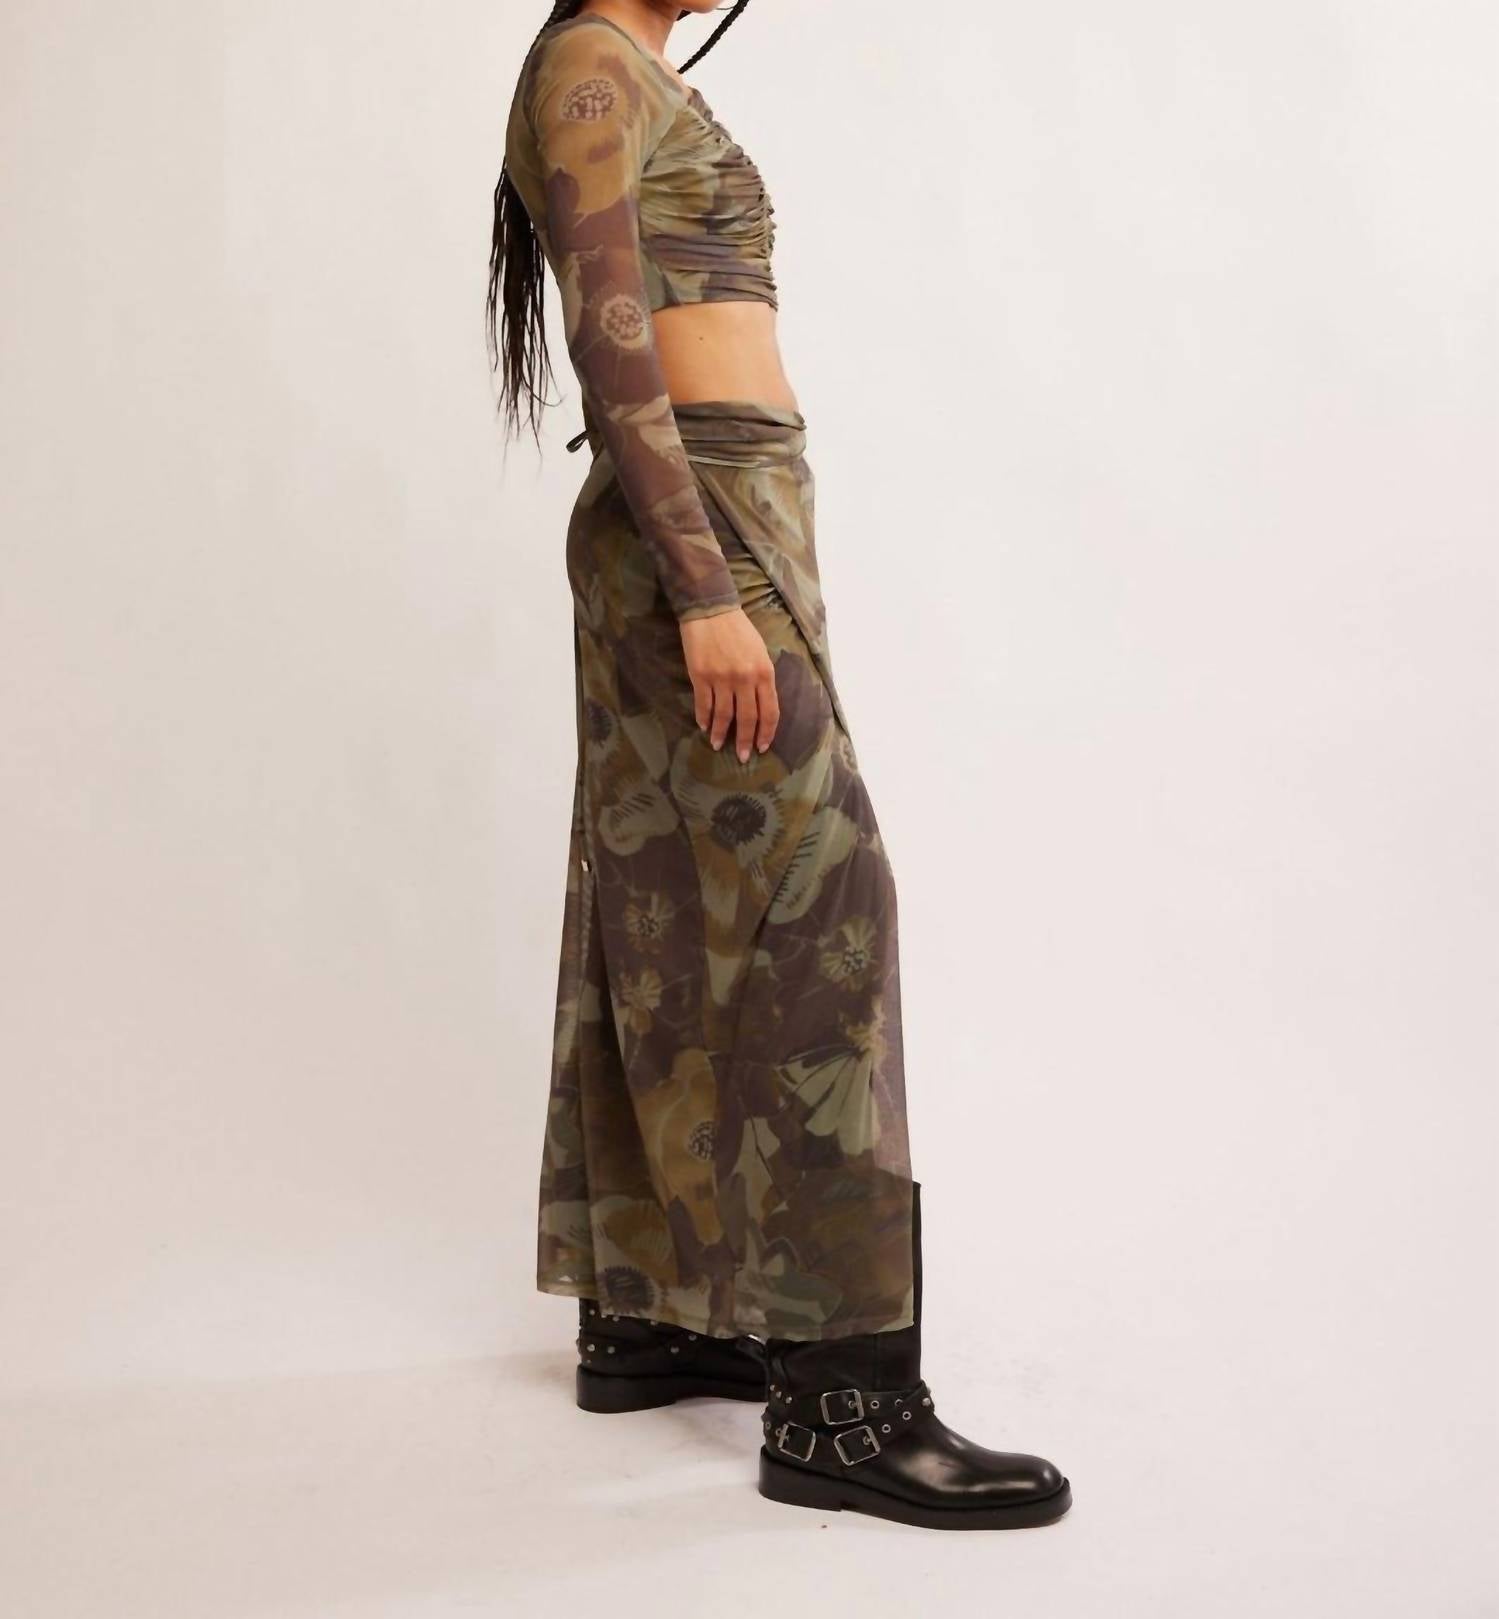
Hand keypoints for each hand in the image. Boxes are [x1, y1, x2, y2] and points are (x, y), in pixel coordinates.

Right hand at [679, 607, 779, 761]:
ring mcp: (722, 679)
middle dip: (744, 741)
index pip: (769, 712)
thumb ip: (762, 679)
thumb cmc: (739, 630)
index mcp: (764, 673)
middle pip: (747, 719)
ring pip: (723, 716)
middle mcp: (745, 679)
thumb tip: (758, 706)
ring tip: (717, 745)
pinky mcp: (701, 676)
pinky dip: (703, 718)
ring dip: (720, 734)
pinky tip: (704, 726)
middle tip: (741, 757)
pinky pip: (704, 705)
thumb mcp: (760, 652)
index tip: (761, 747)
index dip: (766, 733)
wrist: (711, 611)